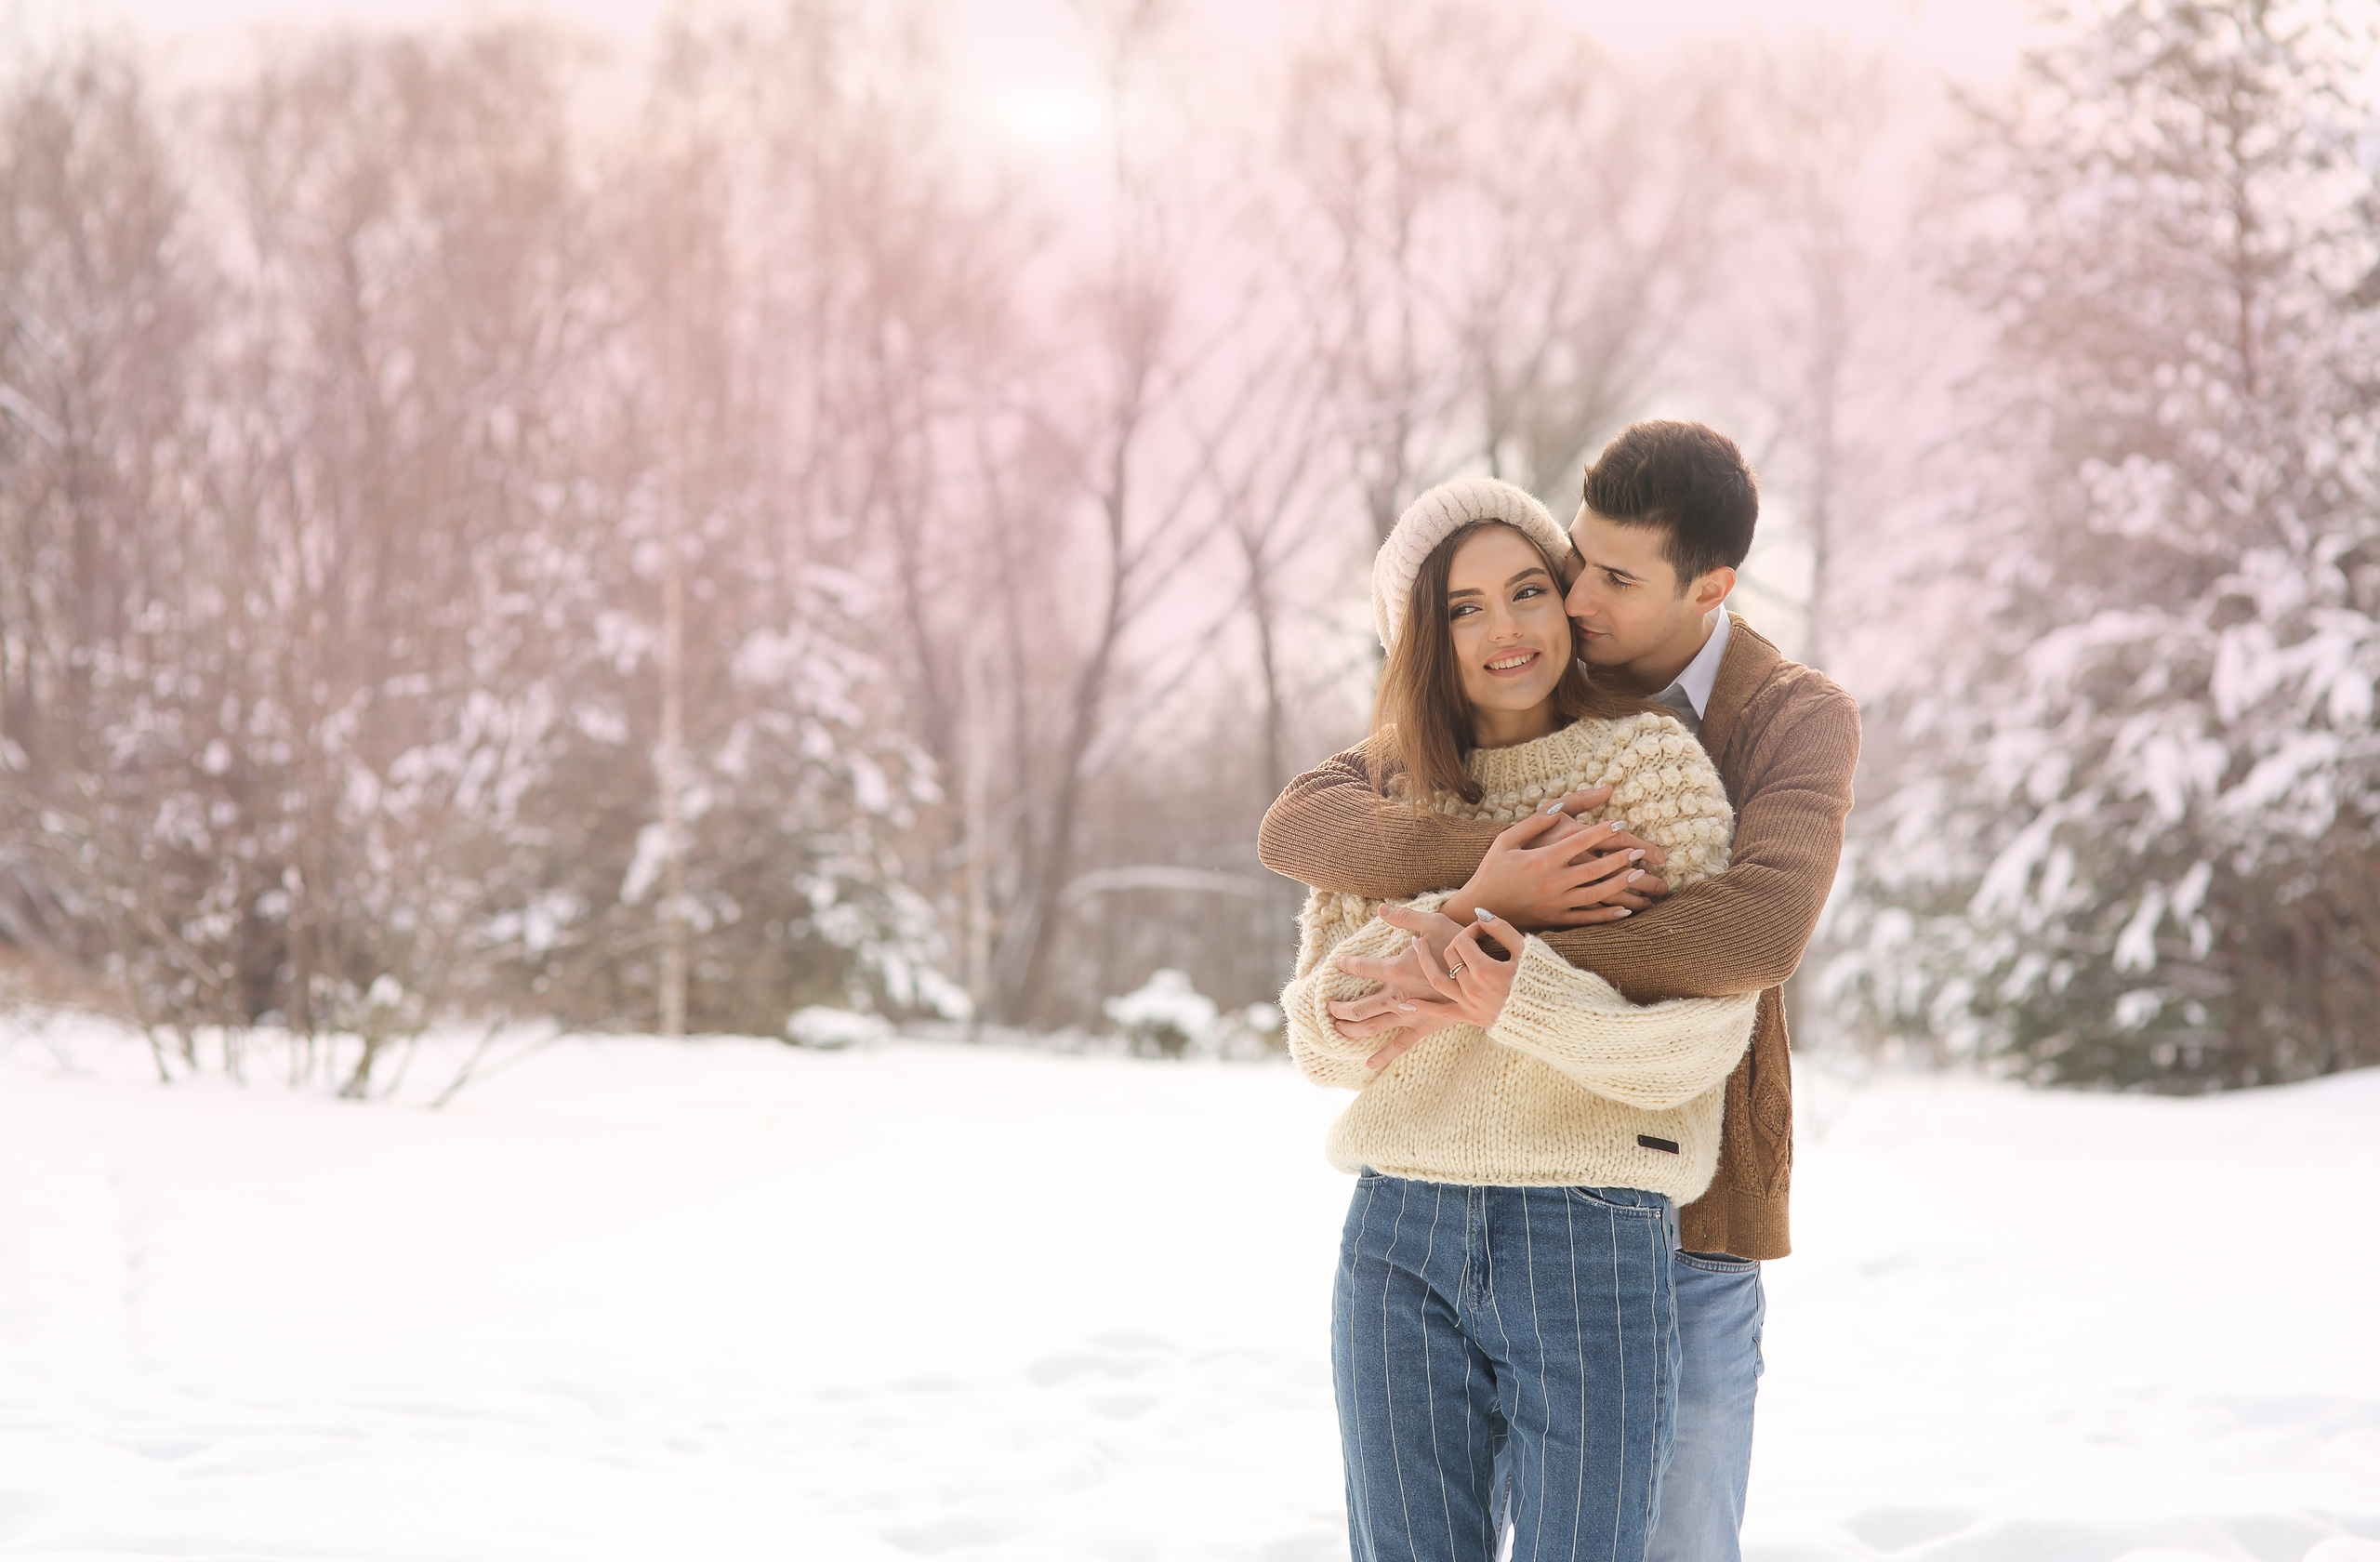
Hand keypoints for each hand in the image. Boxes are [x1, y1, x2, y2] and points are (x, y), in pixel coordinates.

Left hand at [1353, 912, 1527, 1068]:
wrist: (1485, 971)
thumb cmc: (1459, 943)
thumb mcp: (1432, 923)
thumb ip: (1404, 917)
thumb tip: (1381, 908)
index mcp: (1397, 970)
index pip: (1361, 968)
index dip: (1347, 965)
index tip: (1337, 964)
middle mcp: (1399, 995)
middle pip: (1359, 1007)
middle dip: (1339, 1009)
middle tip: (1327, 1008)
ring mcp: (1410, 1013)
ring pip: (1372, 1026)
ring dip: (1350, 1029)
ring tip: (1336, 1030)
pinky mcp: (1424, 1025)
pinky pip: (1400, 1044)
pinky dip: (1383, 1055)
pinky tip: (1368, 1064)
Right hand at [1447, 802, 1671, 929]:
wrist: (1479, 907)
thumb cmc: (1492, 870)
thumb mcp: (1506, 840)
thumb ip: (1534, 824)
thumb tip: (1560, 811)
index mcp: (1543, 859)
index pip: (1581, 841)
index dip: (1603, 831)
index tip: (1621, 823)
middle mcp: (1553, 881)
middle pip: (1596, 869)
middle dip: (1622, 858)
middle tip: (1642, 851)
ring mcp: (1556, 903)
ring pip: (1597, 894)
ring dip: (1621, 884)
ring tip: (1640, 875)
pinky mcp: (1556, 919)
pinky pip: (1587, 919)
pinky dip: (1607, 915)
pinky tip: (1625, 910)